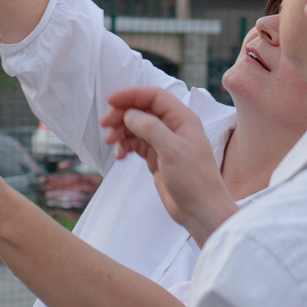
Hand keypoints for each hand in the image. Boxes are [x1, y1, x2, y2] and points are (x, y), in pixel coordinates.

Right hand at [101, 86, 234, 243]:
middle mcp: (174, 127)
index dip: (131, 94)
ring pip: (137, 127)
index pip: (154, 97)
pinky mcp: (158, 158)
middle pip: (143, 110)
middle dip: (122, 114)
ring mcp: (165, 143)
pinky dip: (125, 146)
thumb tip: (129, 114)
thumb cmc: (193, 180)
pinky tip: (119, 156)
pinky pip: (137, 144)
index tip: (110, 100)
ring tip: (110, 142)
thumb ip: (151, 128)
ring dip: (121, 131)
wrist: (201, 211)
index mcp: (182, 119)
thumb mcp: (172, 150)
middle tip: (105, 125)